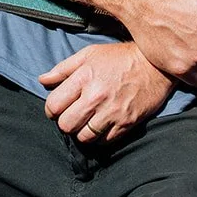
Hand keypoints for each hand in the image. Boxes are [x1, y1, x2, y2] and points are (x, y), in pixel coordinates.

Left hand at [40, 42, 173, 143]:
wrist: (154, 66)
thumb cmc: (119, 58)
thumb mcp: (89, 54)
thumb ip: (63, 69)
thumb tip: (42, 80)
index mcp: (84, 78)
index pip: (54, 105)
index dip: (51, 110)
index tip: (57, 109)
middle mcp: (96, 97)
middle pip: (66, 125)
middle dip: (65, 122)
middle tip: (72, 116)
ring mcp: (112, 112)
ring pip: (83, 137)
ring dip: (81, 132)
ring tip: (86, 122)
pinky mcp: (126, 124)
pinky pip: (103, 142)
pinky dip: (99, 138)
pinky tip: (101, 126)